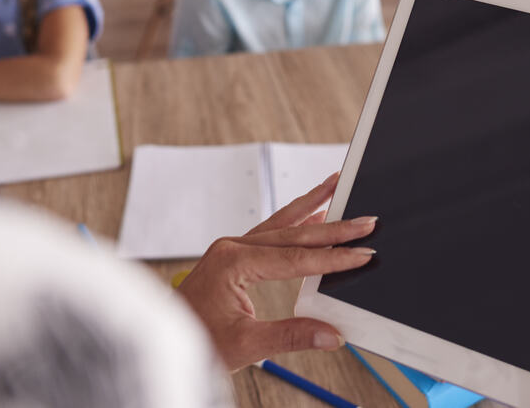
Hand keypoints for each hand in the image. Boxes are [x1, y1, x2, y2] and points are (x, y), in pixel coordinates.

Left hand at [177, 173, 375, 370]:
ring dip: (311, 205)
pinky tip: (312, 212)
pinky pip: (270, 232)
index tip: (362, 253)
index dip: (332, 257)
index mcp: (233, 263)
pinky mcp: (232, 255)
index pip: (295, 258)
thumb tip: (332, 334)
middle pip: (292, 233)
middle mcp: (232, 248)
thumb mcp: (245, 345)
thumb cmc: (195, 342)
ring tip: (336, 185)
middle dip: (332, 225)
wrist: (165, 341)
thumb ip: (291, 336)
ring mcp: (231, 249)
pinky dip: (294, 221)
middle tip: (364, 218)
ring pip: (281, 223)